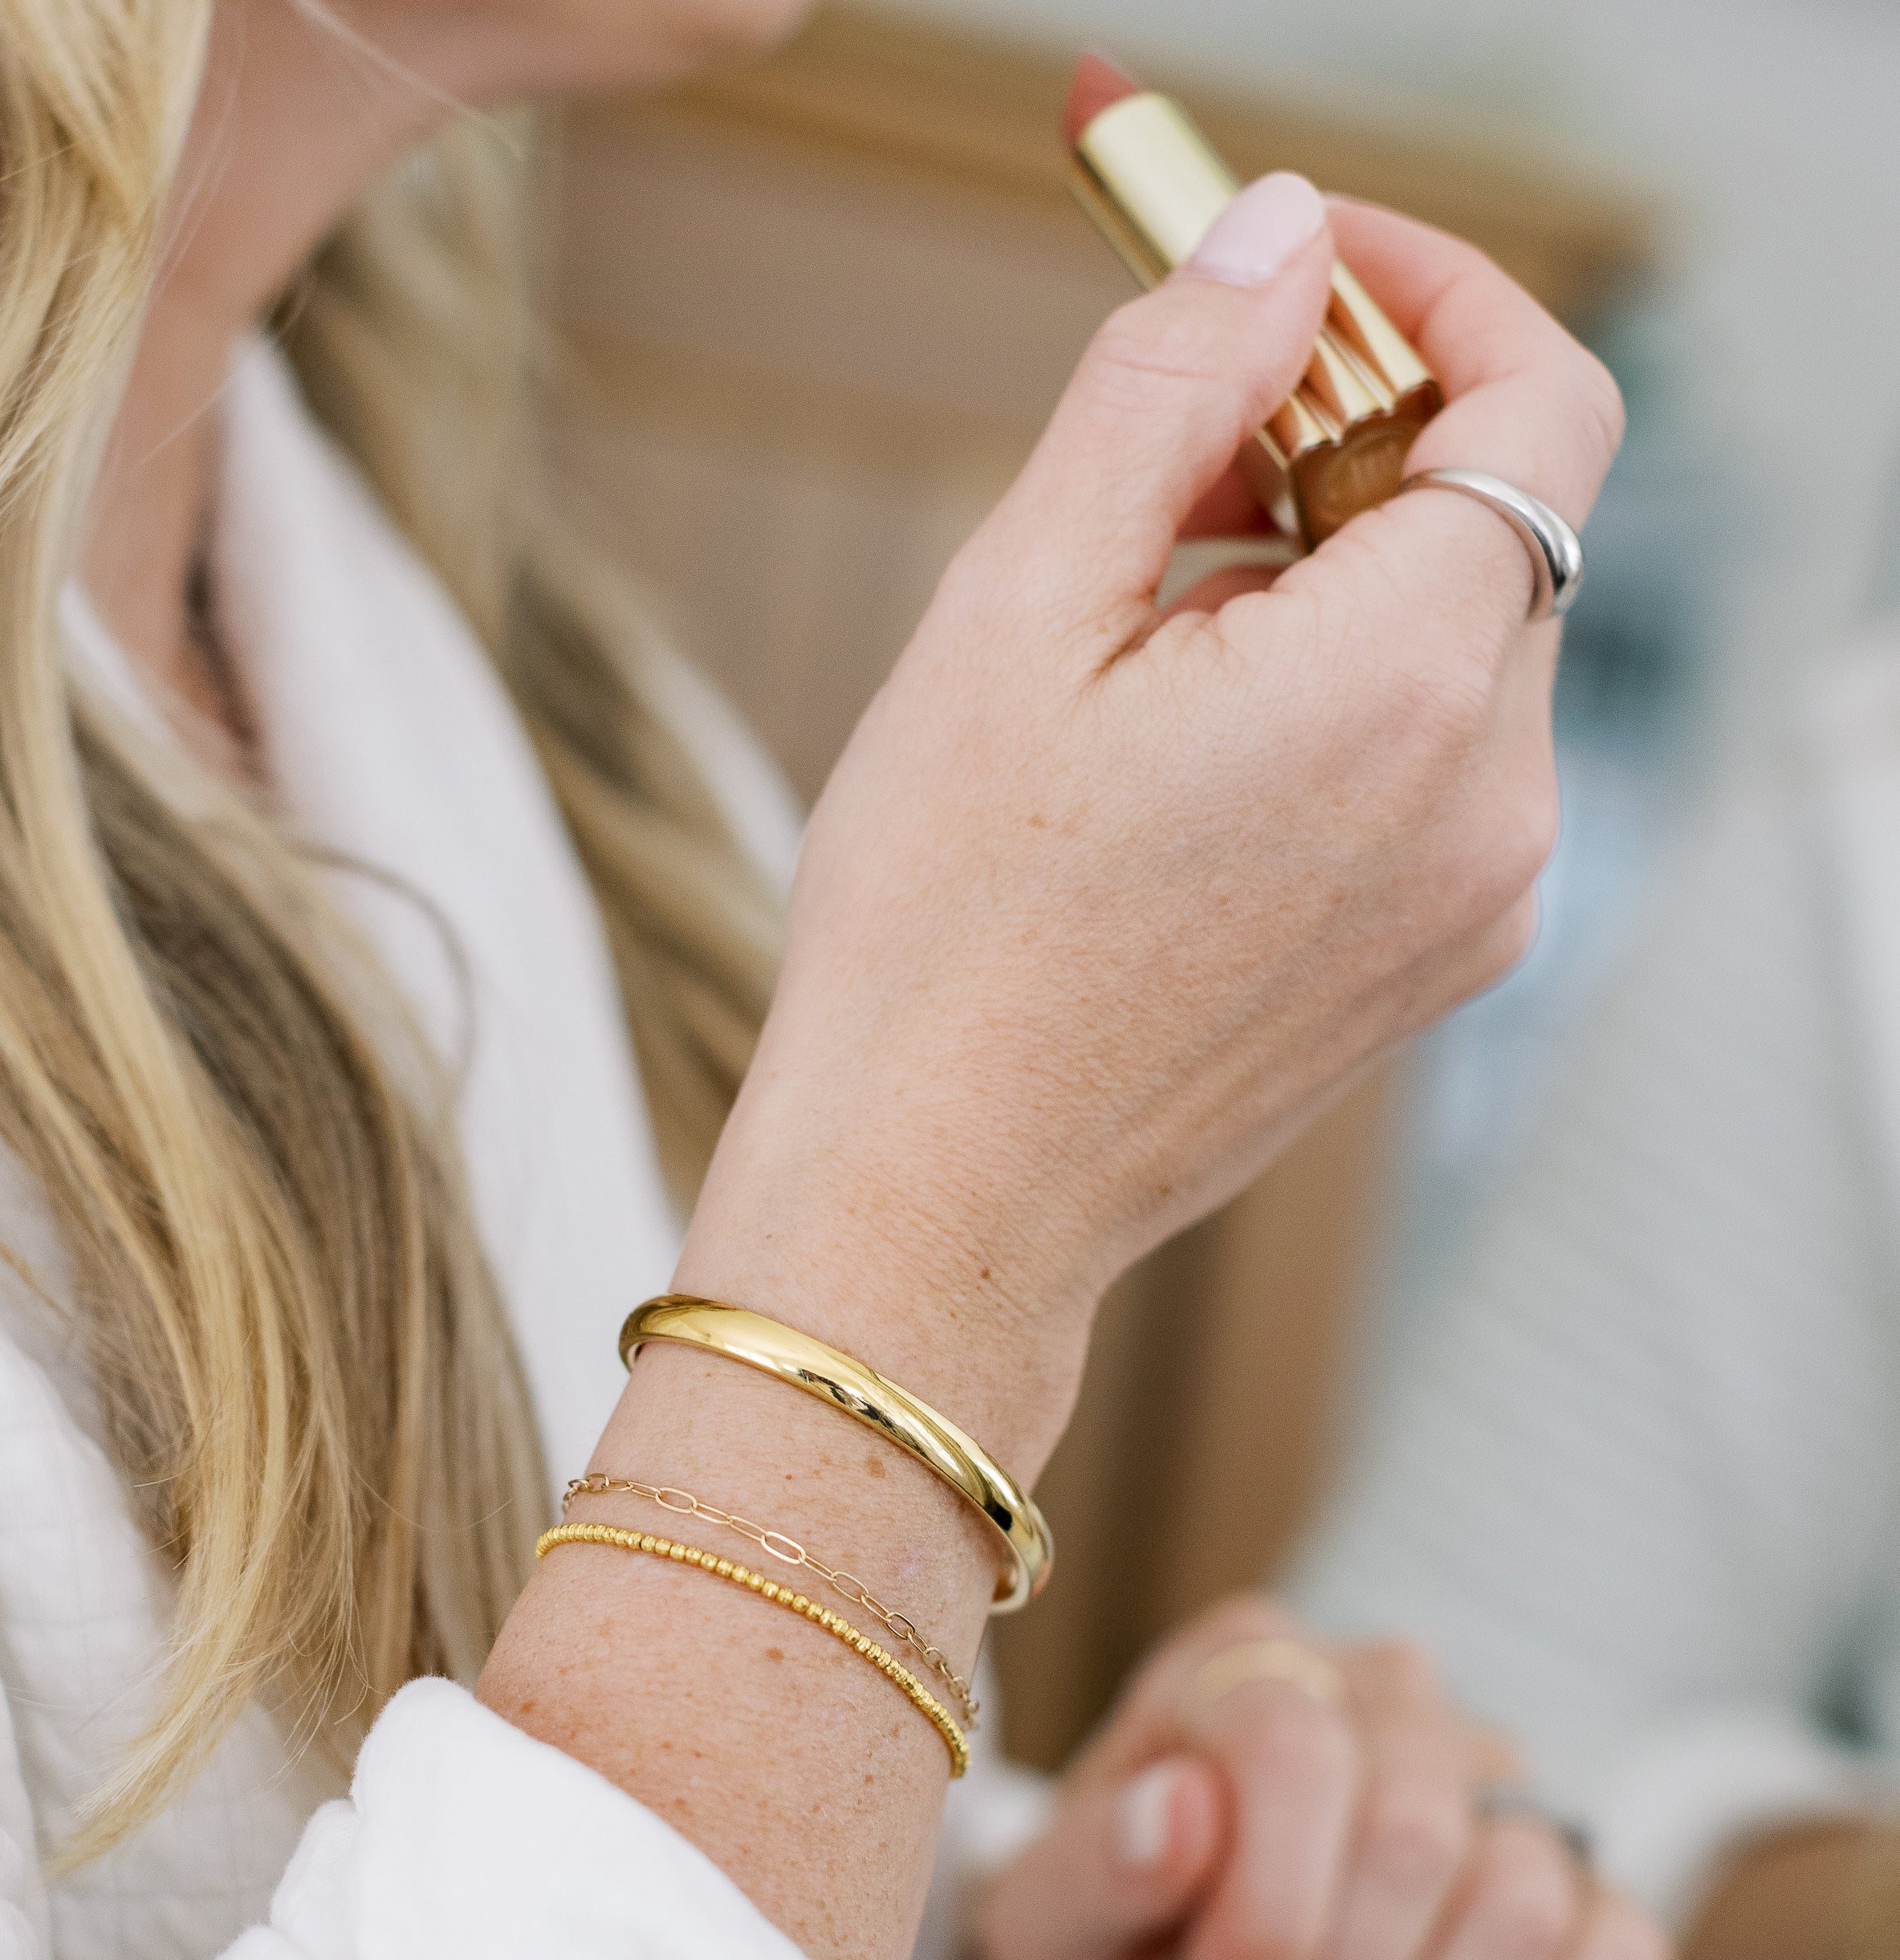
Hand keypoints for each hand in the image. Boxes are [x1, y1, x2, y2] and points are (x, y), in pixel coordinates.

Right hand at [686, 186, 1624, 1471]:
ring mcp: (1482, 896)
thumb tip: (1267, 243)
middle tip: (1152, 474)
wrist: (941, 1195)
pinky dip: (1333, 704)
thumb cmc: (943, 931)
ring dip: (1319, 585)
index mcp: (1403, 685)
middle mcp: (1495, 797)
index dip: (1429, 295)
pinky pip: (1430, 763)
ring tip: (1127, 670)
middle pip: (1490, 519)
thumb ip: (1164, 388)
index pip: (1539, 397)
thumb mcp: (1015, 612)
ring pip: (1453, 644)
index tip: (1295, 280)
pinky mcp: (1438, 960)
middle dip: (1338, 448)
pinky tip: (1175, 771)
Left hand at [965, 1599, 1670, 1959]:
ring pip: (1523, 1898)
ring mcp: (1487, 1779)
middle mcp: (1380, 1690)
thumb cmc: (1099, 1951)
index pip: (1294, 1748)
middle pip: (1414, 1832)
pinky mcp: (1570, 1881)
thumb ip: (1098, 1865)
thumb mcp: (1050, 1925)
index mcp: (1244, 1662)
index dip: (1268, 1916)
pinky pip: (1619, 1951)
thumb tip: (1178, 1807)